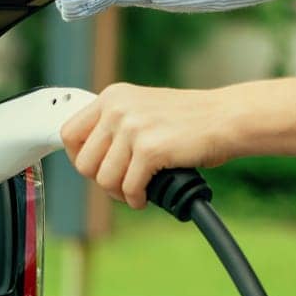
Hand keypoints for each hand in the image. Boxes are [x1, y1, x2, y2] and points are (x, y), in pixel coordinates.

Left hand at [61, 82, 237, 209]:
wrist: (226, 118)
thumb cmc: (190, 119)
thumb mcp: (144, 109)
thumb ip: (116, 126)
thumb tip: (88, 160)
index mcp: (113, 96)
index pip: (69, 133)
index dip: (79, 158)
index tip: (96, 169)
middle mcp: (118, 108)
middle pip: (83, 163)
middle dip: (102, 181)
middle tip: (123, 184)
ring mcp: (133, 127)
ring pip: (104, 180)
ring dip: (120, 193)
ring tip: (138, 190)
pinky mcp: (150, 149)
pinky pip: (129, 188)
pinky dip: (137, 199)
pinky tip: (149, 195)